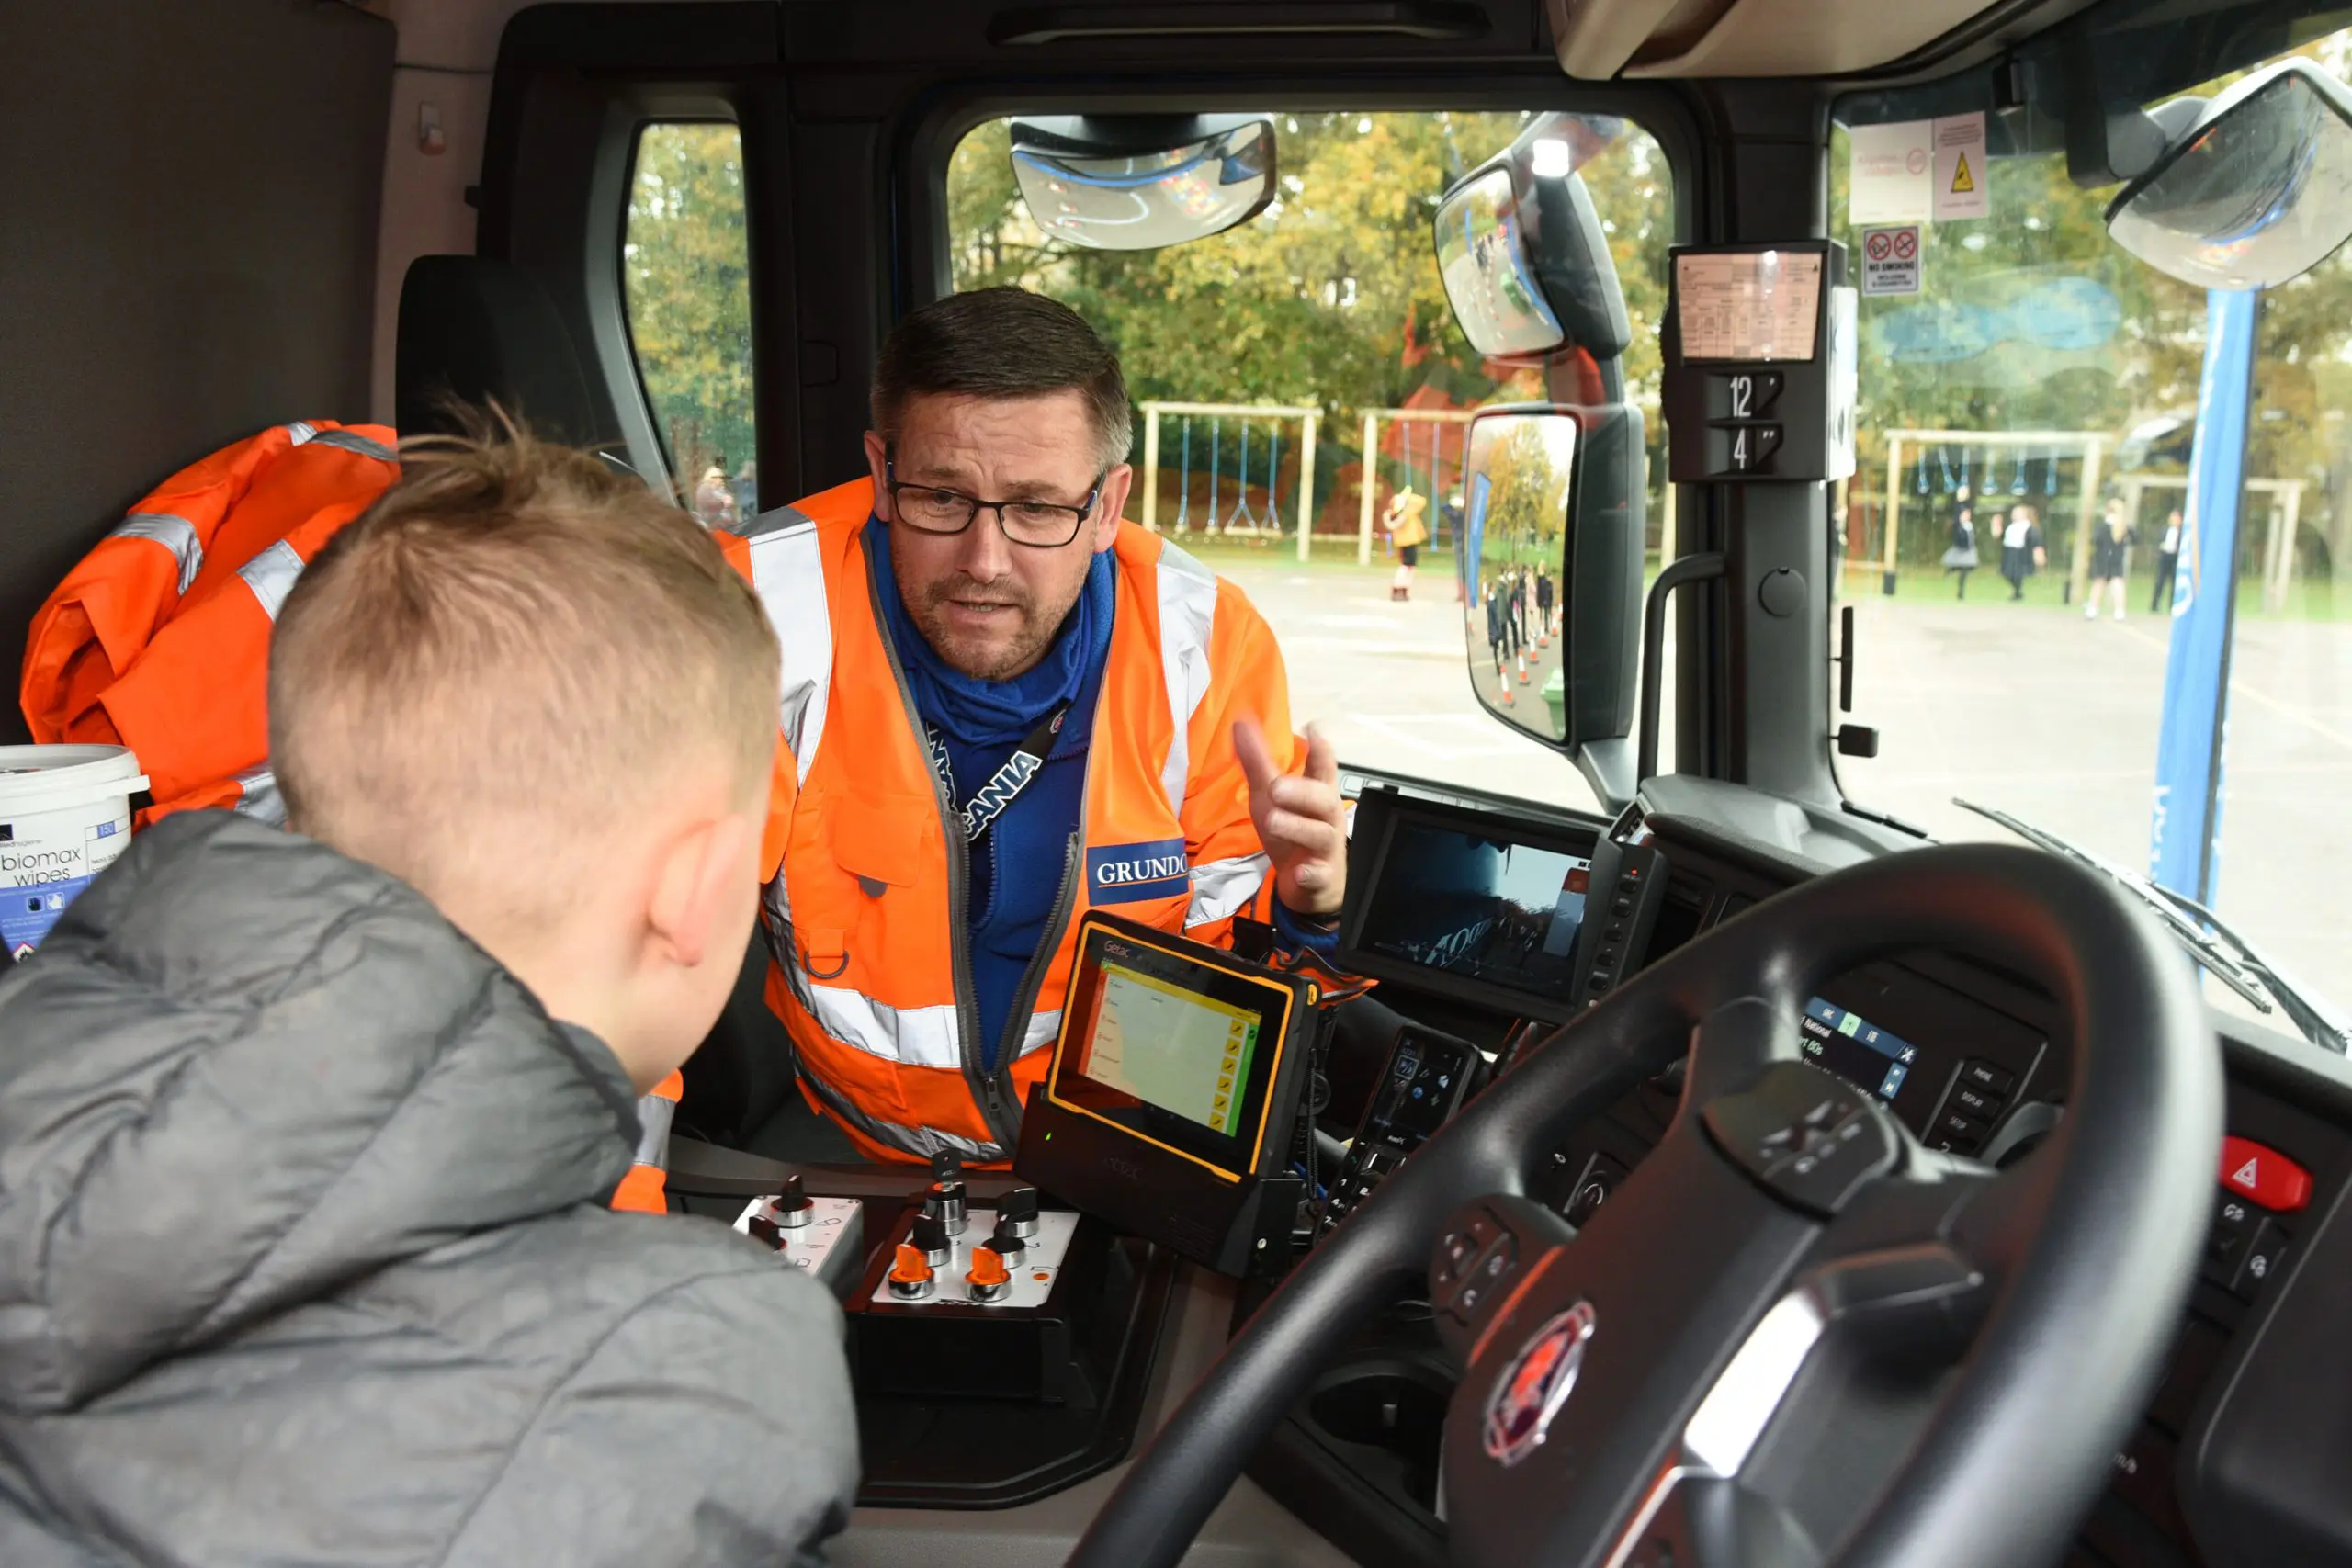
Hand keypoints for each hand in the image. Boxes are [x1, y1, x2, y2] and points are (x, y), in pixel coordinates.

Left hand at [1233, 718, 1346, 916]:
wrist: (1314, 883)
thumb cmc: (1293, 830)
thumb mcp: (1270, 795)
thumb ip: (1258, 762)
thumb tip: (1239, 722)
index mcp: (1318, 793)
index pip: (1323, 768)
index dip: (1321, 750)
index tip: (1314, 729)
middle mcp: (1326, 817)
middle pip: (1323, 800)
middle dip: (1302, 791)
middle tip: (1276, 786)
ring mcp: (1324, 848)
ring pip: (1318, 835)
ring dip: (1297, 827)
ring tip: (1273, 820)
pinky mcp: (1319, 876)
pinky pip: (1317, 875)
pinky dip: (1310, 873)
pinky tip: (1300, 871)